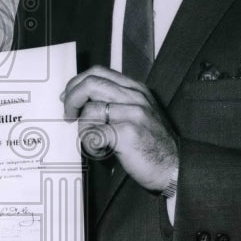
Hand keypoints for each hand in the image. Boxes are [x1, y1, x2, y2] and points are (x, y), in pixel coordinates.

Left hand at [62, 65, 178, 192]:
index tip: (66, 97)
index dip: (76, 83)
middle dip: (72, 99)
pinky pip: (94, 133)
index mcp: (135, 89)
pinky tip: (99, 151)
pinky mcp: (128, 134)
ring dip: (83, 128)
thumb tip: (81, 100)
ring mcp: (133, 114)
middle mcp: (135, 97)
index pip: (97, 72)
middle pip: (90, 84)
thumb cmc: (152, 144)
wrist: (174, 167)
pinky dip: (90, 144)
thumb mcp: (138, 113)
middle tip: (68, 115)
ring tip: (92, 141)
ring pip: (90, 110)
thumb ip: (115, 102)